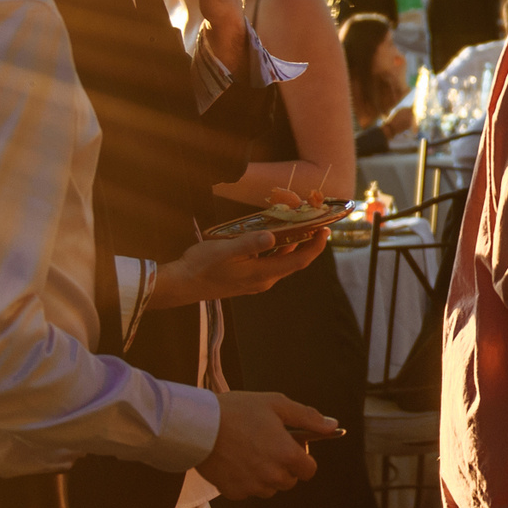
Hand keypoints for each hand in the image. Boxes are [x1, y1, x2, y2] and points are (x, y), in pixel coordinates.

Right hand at [154, 230, 327, 308]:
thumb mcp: (225, 251)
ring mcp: (256, 281)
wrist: (181, 285)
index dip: (315, 246)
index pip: (299, 261)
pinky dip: (277, 248)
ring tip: (299, 225)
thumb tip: (272, 237)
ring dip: (293, 244)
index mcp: (263, 274)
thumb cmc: (200, 266)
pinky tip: (272, 235)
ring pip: (282, 261)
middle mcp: (264, 280)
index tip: (326, 230)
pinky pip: (270, 262)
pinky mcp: (247, 278)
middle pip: (294, 260)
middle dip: (308, 242)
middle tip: (316, 222)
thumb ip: (249, 244)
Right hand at [199, 391, 338, 498]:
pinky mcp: (233, 492)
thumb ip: (309, 417)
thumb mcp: (277, 404)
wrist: (197, 424)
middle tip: (268, 445)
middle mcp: (272, 476)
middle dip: (285, 466)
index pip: (309, 470)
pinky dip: (246, 479)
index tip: (292, 445)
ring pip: (269, 488)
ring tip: (249, 451)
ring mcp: (252, 486)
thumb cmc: (238, 410)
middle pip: (290, 480)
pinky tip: (235, 460)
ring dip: (266, 475)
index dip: (303, 457)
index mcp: (287, 454)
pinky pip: (248, 491)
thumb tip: (334, 426)